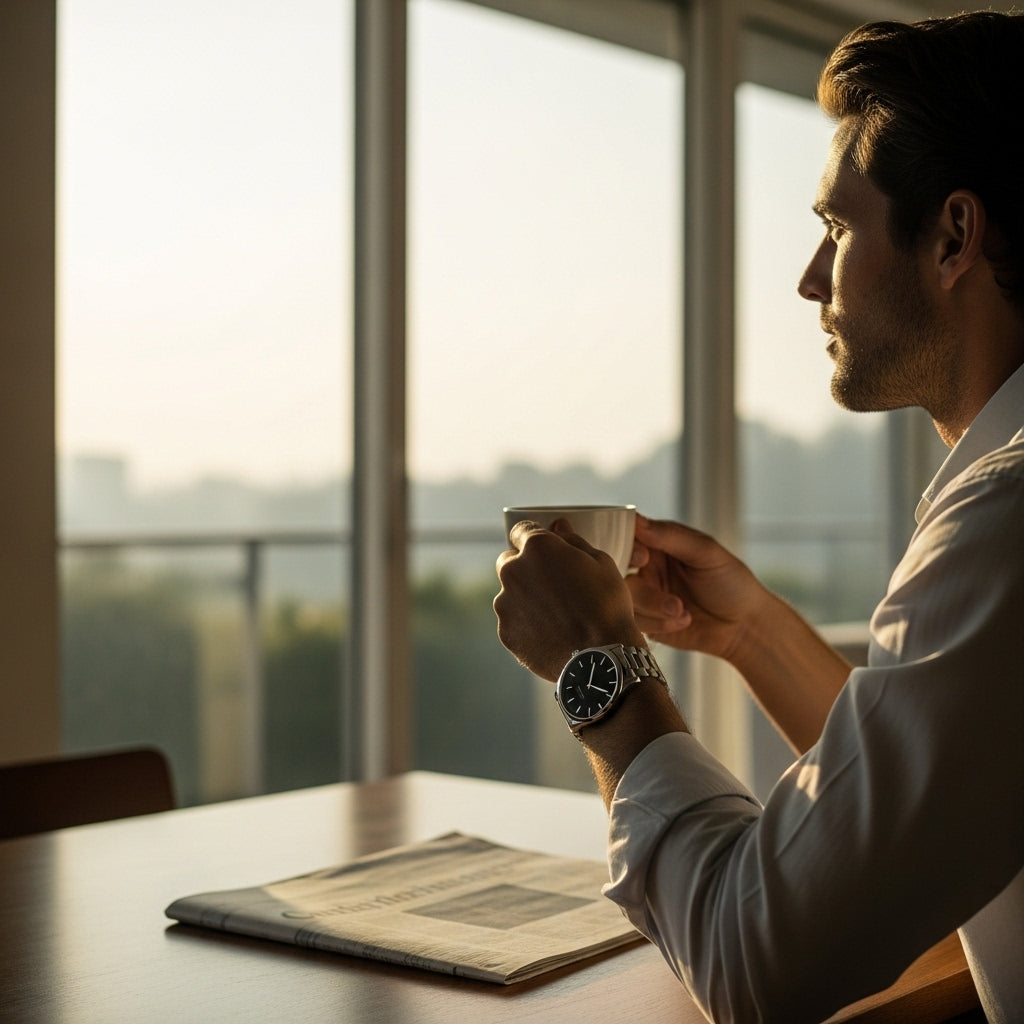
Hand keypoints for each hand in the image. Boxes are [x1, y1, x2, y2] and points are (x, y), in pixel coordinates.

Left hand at [494, 519, 643, 681]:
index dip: (533, 537)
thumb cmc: (607, 605)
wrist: (601, 659)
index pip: (520, 530)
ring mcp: (505, 604)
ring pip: (510, 594)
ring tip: (557, 616)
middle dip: (525, 567)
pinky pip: (513, 622)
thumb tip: (558, 526)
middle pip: (508, 561)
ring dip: (525, 598)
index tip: (545, 549)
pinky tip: (551, 635)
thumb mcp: (601, 563)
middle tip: (552, 583)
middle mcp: (513, 572)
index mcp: (537, 548)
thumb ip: (573, 540)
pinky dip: (526, 625)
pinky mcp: (506, 632)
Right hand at [627, 514, 769, 661]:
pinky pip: (635, 622)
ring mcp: (644, 597)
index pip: (627, 536)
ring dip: (653, 606)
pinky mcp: (645, 622)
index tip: (643, 557)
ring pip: (625, 599)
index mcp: (657, 543)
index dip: (628, 546)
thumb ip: (672, 536)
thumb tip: (637, 521)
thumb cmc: (731, 583)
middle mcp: (645, 568)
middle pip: (618, 572)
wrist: (744, 627)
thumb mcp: (706, 553)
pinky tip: (683, 621)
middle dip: (638, 585)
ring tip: (681, 610)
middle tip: (663, 593)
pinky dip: (658, 623)